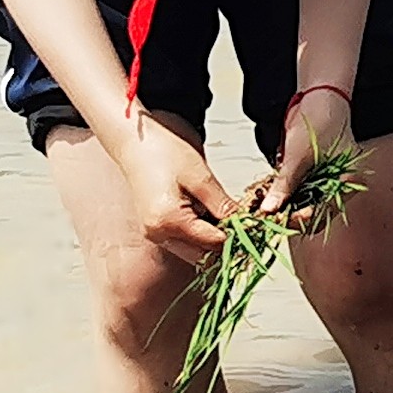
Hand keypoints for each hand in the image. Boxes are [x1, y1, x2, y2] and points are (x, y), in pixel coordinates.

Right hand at [119, 114, 236, 262]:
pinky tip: (213, 212)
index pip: (214, 244)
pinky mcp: (155, 226)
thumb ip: (222, 205)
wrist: (134, 139)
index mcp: (168, 222)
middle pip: (203, 253)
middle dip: (227, 241)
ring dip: (214, 237)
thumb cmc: (164, 150)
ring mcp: (154, 232)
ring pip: (194, 249)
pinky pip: (184, 238)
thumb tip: (245, 225)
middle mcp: (157, 234)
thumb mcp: (200, 176)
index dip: (239, 236)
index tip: (257, 225)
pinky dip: (201, 231)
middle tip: (247, 222)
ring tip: (230, 214)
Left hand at [271, 86, 353, 210]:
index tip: (273, 221)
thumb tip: (269, 210)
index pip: (321, 214)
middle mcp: (337, 188)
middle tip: (263, 216)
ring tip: (260, 207)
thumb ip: (285, 185)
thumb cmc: (320, 121)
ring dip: (280, 207)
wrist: (319, 98)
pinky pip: (293, 194)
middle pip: (310, 214)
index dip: (297, 220)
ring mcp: (322, 183)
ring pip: (299, 206)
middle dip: (286, 216)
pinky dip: (280, 196)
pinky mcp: (308, 178)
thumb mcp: (300, 156)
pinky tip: (265, 196)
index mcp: (347, 185)